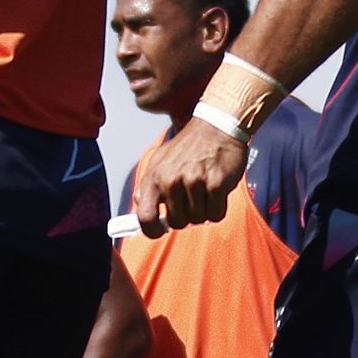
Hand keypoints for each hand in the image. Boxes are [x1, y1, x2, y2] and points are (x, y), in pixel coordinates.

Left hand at [133, 120, 250, 234]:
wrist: (217, 126)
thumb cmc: (189, 146)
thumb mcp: (160, 161)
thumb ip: (148, 186)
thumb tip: (139, 207)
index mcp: (154, 177)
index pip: (144, 217)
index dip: (151, 230)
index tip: (160, 231)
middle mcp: (171, 181)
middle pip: (177, 223)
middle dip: (186, 215)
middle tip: (192, 199)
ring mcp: (194, 183)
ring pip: (198, 219)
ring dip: (203, 210)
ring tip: (205, 190)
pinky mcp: (216, 184)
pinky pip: (216, 214)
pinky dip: (218, 207)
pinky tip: (217, 191)